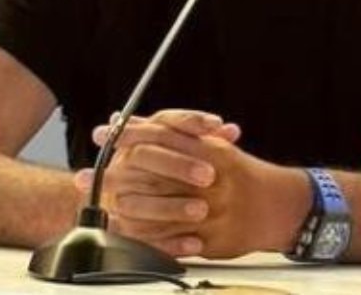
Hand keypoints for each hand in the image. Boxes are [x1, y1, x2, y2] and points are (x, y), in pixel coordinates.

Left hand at [74, 110, 307, 258]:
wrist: (277, 206)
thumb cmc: (239, 173)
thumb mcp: (211, 145)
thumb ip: (174, 132)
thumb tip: (128, 118)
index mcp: (211, 151)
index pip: (163, 136)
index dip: (129, 135)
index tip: (103, 135)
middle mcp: (212, 179)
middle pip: (154, 175)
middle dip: (116, 176)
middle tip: (83, 177)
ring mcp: (213, 210)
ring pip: (160, 211)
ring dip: (123, 210)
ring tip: (96, 207)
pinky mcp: (213, 239)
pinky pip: (175, 241)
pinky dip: (149, 238)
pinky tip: (128, 236)